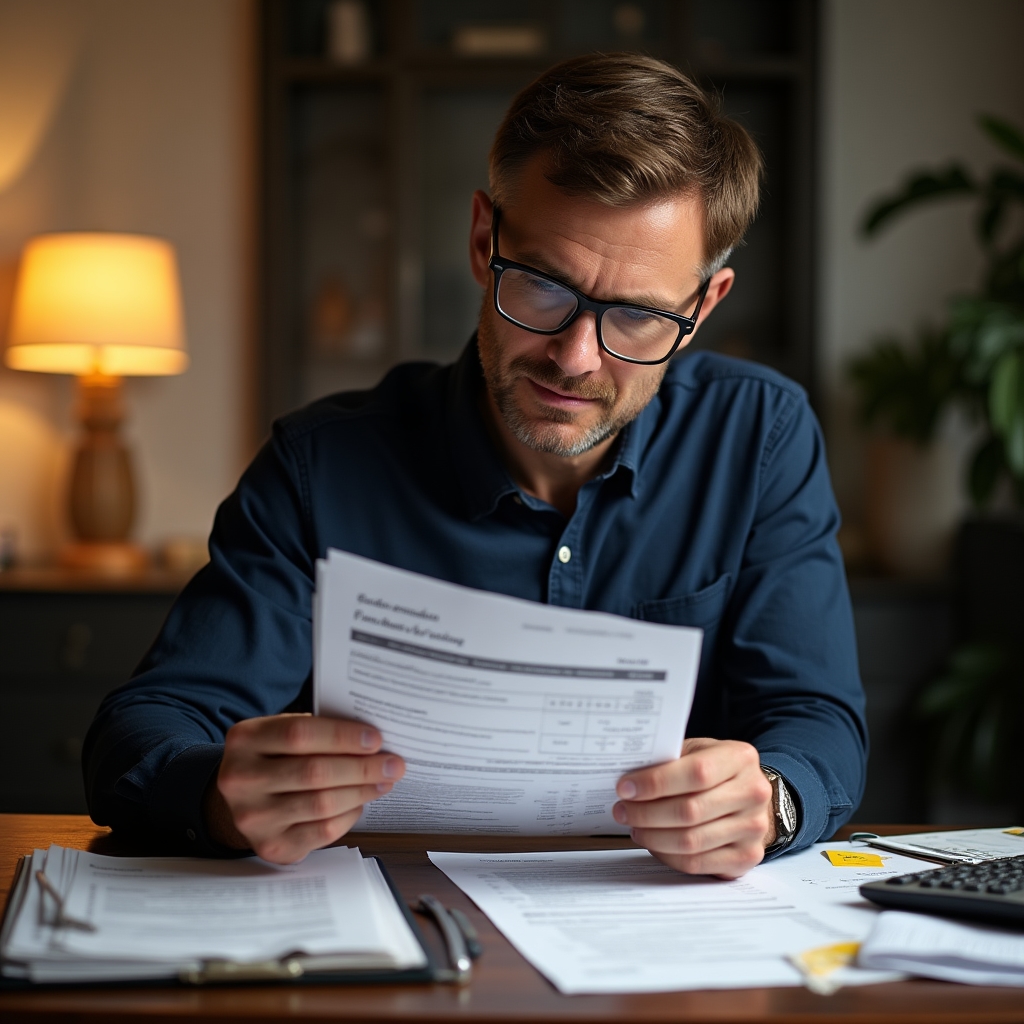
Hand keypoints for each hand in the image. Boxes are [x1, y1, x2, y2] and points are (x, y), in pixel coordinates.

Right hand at [204, 713, 404, 863]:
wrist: (240, 800)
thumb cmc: (273, 758)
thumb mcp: (279, 732)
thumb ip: (316, 730)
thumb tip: (371, 739)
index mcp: (245, 740)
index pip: (299, 734)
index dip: (342, 736)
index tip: (376, 738)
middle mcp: (241, 779)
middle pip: (314, 772)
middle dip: (362, 768)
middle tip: (393, 764)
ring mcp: (253, 818)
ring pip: (322, 804)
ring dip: (362, 791)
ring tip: (384, 781)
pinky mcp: (271, 846)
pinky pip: (323, 831)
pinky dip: (349, 815)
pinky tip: (361, 802)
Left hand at [612, 737, 773, 878]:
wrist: (749, 795)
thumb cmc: (715, 770)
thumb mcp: (697, 751)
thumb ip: (670, 760)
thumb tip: (629, 780)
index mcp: (740, 758)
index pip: (696, 773)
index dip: (656, 782)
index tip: (625, 788)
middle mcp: (753, 793)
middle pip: (690, 811)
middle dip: (646, 813)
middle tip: (622, 810)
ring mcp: (753, 828)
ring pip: (691, 841)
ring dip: (653, 836)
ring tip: (634, 826)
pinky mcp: (746, 857)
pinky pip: (696, 863)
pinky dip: (667, 855)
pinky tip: (653, 842)